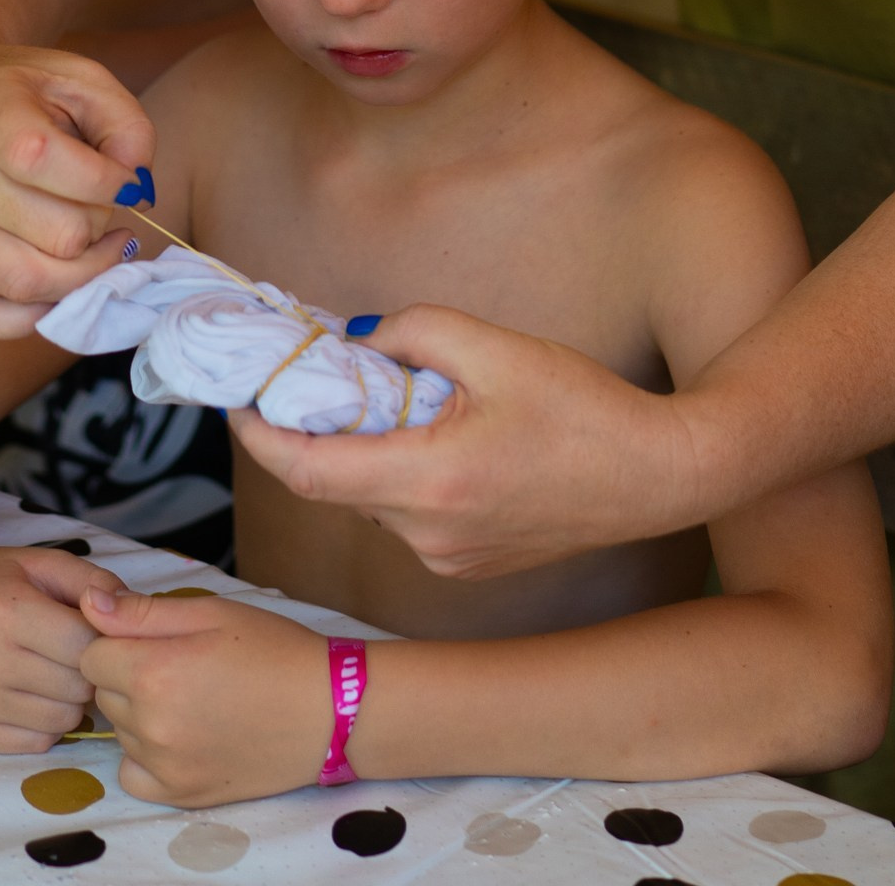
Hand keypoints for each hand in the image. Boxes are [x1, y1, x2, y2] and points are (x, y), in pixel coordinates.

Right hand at [0, 38, 154, 336]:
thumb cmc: (11, 86)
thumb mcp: (75, 75)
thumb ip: (125, 124)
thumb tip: (140, 190)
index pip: (56, 165)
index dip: (112, 180)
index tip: (123, 176)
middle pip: (58, 235)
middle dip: (100, 223)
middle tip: (102, 205)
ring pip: (27, 283)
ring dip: (81, 273)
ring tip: (96, 243)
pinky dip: (27, 315)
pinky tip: (55, 282)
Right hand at [0, 543, 127, 754]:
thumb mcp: (42, 563)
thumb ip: (94, 582)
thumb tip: (134, 613)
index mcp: (6, 613)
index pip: (87, 649)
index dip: (100, 641)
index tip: (91, 631)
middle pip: (77, 689)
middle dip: (86, 672)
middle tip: (70, 652)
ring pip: (61, 721)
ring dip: (68, 700)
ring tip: (50, 671)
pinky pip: (34, 743)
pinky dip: (43, 722)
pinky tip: (29, 692)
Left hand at [81, 589, 330, 805]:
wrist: (328, 709)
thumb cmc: (273, 648)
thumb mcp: (212, 612)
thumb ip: (142, 612)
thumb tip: (88, 605)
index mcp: (154, 671)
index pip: (90, 654)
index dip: (114, 641)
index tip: (149, 639)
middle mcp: (151, 723)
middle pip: (103, 693)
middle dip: (128, 675)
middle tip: (178, 664)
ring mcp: (164, 765)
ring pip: (119, 730)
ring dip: (139, 712)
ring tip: (190, 697)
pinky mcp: (179, 794)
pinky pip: (132, 773)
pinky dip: (145, 755)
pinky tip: (179, 735)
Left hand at [231, 305, 707, 577]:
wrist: (660, 475)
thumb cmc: (585, 408)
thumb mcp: (495, 346)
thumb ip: (413, 331)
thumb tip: (355, 341)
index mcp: (427, 482)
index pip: (307, 469)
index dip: (260, 434)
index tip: (235, 397)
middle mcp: (427, 535)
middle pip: (336, 482)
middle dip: (315, 429)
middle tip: (307, 373)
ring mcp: (447, 559)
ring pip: (372, 499)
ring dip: (363, 450)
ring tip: (391, 394)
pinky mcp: (468, 563)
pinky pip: (409, 515)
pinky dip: (400, 472)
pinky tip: (436, 432)